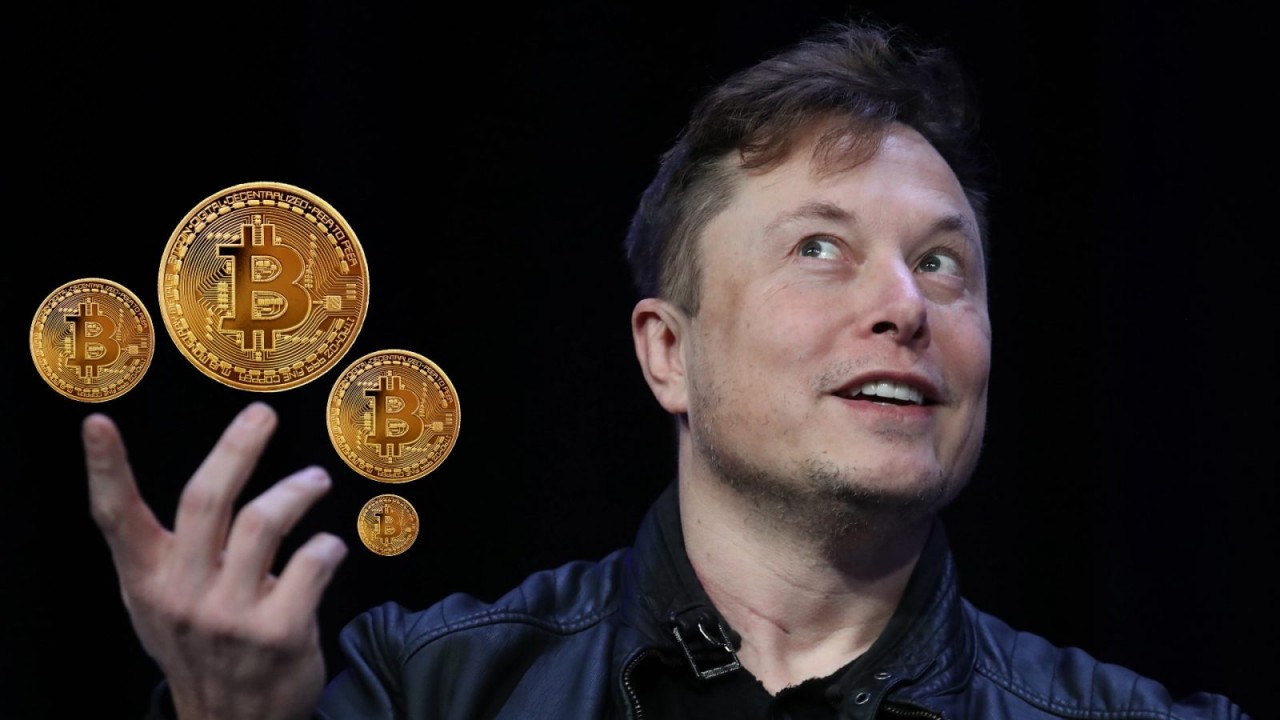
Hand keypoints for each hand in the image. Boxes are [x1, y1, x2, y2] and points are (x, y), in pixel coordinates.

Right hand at [84, 401, 347, 719]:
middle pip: (206, 500)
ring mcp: (229, 615)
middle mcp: (182, 594)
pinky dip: (329, 545)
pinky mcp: (278, 632)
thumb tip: (202, 475)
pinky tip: (332, 546)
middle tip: (262, 415)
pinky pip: (311, 563)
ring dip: (297, 490)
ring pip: (264, 521)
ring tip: (315, 481)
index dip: (106, 469)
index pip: (116, 518)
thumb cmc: (200, 647)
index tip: (98, 422)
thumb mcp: (162, 603)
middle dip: (236, 447)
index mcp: (147, 580)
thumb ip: (168, 549)